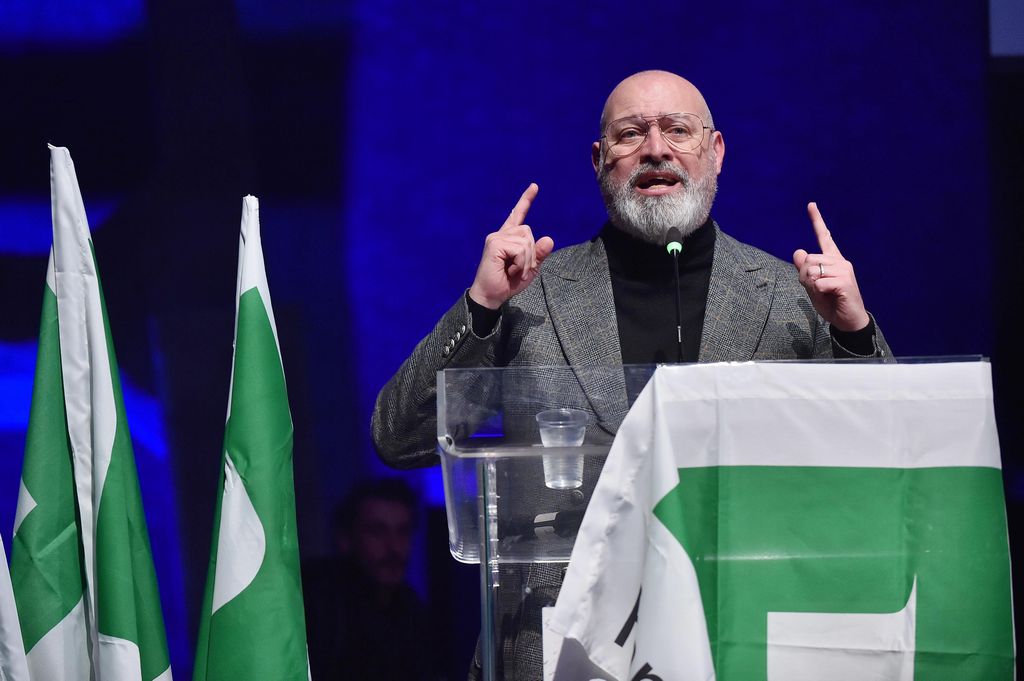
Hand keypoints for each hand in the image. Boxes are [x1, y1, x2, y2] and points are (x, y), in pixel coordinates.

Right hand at [468, 183, 554, 309]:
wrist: (491, 296)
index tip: (534, 186)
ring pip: (526, 240)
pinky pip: (520, 248)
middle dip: (531, 253)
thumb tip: (549, 239)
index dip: (526, 200)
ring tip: (516, 271)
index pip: (518, 215)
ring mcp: (496, 238)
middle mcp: (500, 234)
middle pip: (529, 232)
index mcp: (508, 238)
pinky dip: (522, 262)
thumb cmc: (507, 283)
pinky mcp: (494, 244)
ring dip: (527, 260)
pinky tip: (512, 270)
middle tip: (520, 270)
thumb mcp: (529, 269)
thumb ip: (538, 254)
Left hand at [792, 202, 869, 331]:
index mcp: (833, 260)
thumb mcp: (812, 286)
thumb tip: (798, 251)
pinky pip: (818, 283)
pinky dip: (818, 292)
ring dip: (811, 285)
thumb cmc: (831, 302)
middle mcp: (840, 261)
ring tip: (824, 293)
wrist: (848, 320)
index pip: (824, 237)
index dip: (817, 220)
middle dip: (804, 276)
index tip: (811, 204)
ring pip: (811, 271)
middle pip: (808, 259)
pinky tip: (830, 296)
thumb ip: (804, 270)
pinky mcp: (844, 282)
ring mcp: (844, 270)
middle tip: (816, 289)